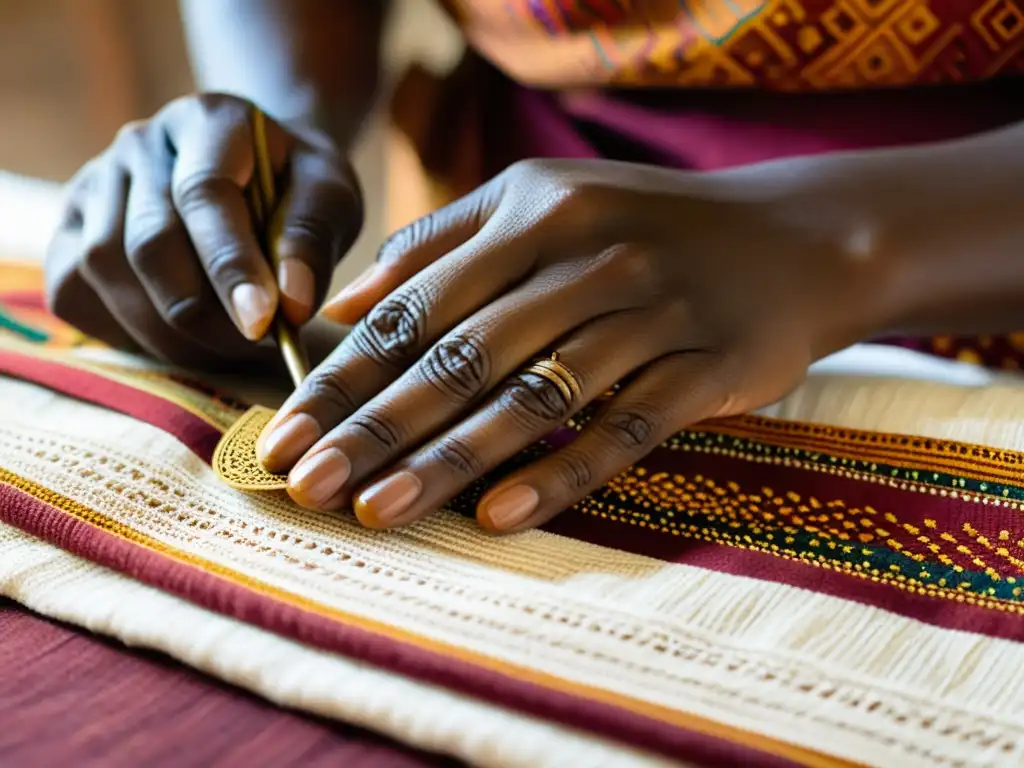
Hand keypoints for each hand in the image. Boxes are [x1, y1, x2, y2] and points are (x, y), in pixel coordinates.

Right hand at [45, 93, 361, 368]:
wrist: (258, 173)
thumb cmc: (297, 188)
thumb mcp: (332, 197)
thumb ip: (314, 238)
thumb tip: (291, 304)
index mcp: (209, 122)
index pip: (204, 194)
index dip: (230, 265)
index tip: (263, 321)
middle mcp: (139, 144)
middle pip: (148, 242)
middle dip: (204, 314)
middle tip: (255, 346)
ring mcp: (94, 183)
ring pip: (106, 271)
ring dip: (168, 331)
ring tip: (227, 346)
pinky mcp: (71, 228)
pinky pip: (74, 290)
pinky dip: (125, 330)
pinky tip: (179, 339)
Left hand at [258, 158, 889, 532]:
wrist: (794, 238)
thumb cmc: (645, 225)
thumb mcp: (543, 201)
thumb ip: (440, 244)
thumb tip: (342, 303)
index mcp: (532, 212)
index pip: (416, 304)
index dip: (346, 373)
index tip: (285, 429)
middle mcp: (587, 257)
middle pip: (461, 355)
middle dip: (376, 426)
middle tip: (308, 484)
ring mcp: (651, 314)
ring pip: (533, 399)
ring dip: (450, 460)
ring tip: (378, 511)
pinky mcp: (706, 368)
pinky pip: (623, 430)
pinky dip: (561, 474)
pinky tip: (499, 517)